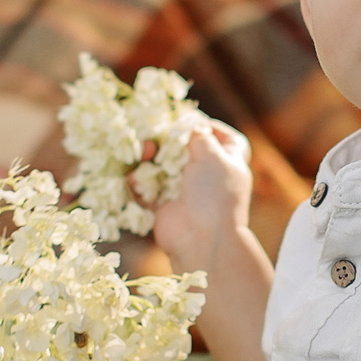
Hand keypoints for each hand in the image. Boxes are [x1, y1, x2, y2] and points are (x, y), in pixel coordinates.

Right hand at [152, 120, 252, 275]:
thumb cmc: (214, 193)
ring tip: (144, 155)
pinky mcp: (164, 207)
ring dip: (149, 159)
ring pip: (162, 168)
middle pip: (185, 150)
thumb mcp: (212, 155)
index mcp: (227, 163)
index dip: (211, 128)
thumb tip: (190, 128)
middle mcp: (207, 177)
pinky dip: (137, 183)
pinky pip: (146, 190)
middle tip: (157, 137)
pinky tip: (132, 176)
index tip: (192, 122)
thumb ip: (199, 136)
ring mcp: (184, 192)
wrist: (202, 238)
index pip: (226, 140)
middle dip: (168, 141)